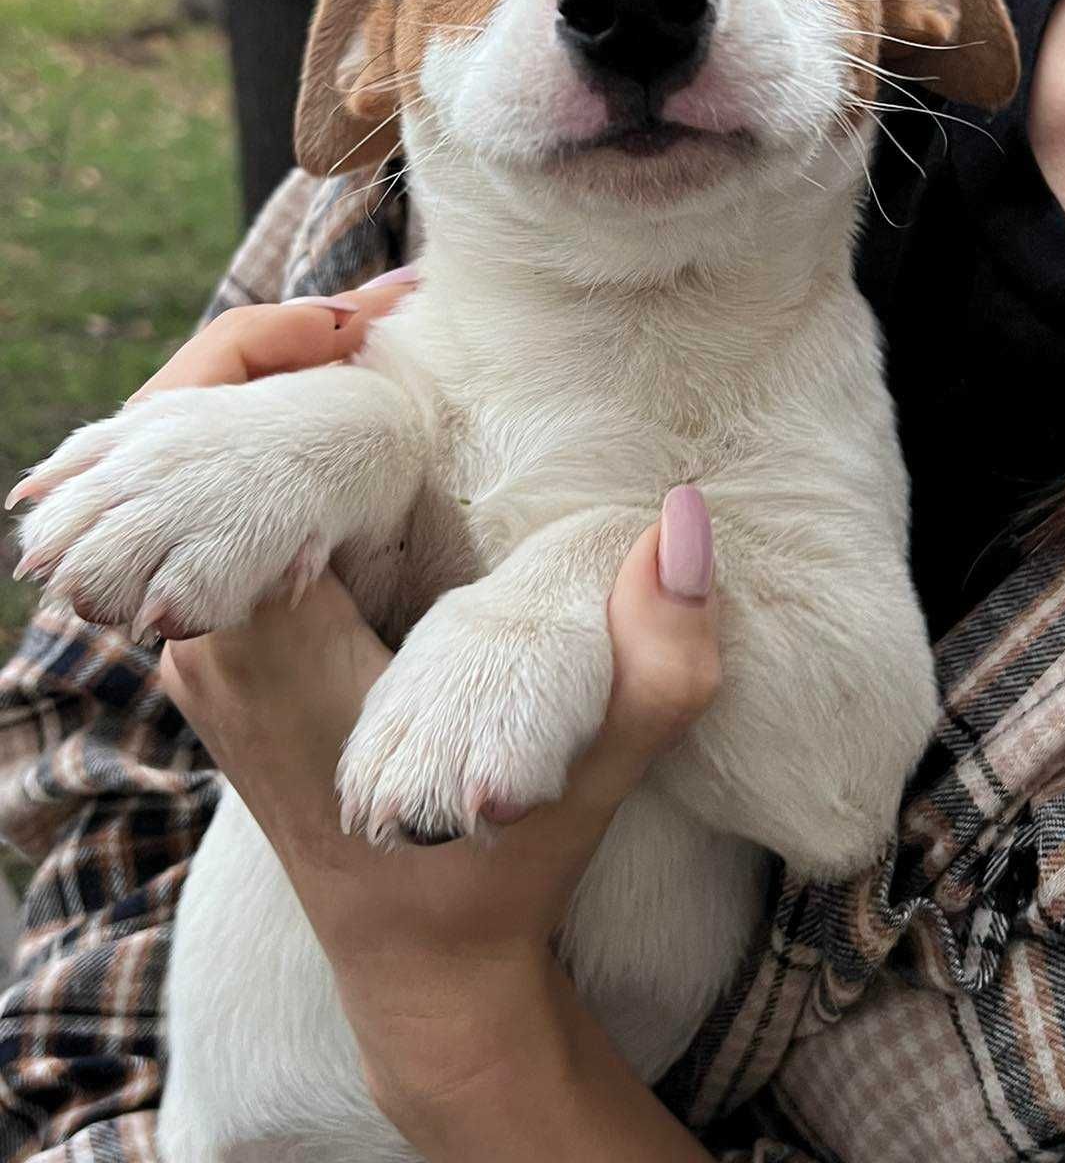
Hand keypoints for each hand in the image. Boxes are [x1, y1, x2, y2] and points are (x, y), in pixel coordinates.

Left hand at [61, 269, 717, 1159]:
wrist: (419, 967)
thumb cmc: (496, 879)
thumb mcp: (598, 778)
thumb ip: (655, 665)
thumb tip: (684, 520)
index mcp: (270, 650)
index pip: (213, 451)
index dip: (283, 354)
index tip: (391, 314)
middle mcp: (205, 644)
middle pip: (174, 437)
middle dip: (272, 344)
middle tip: (401, 302)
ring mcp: (199, 651)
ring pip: (180, 465)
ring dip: (269, 382)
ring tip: (384, 331)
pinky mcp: (219, 650)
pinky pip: (209, 507)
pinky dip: (270, 436)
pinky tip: (363, 407)